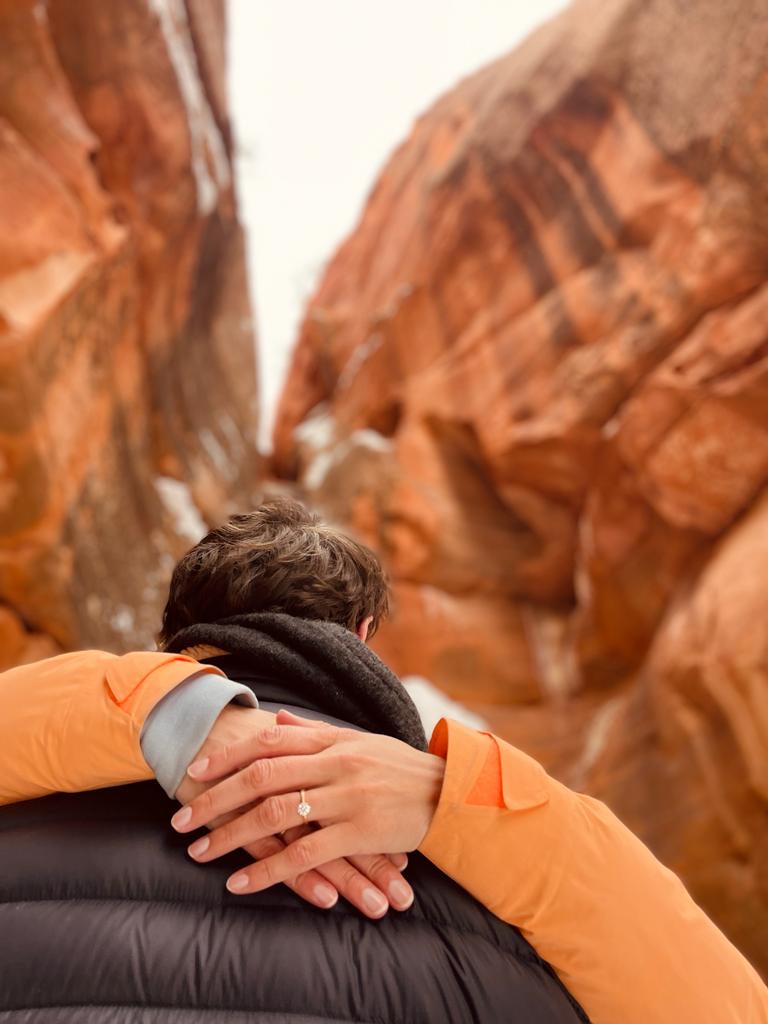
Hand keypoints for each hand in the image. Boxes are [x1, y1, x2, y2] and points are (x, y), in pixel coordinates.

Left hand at [171, 709, 445, 896]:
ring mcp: (348, 796)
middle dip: (216, 797)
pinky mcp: (360, 831)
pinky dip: (268, 869)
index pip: (268, 741)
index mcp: (332, 739)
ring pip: (277, 813)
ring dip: (231, 835)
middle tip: (180, 818)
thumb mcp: (358, 740)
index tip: (195, 770)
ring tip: (199, 852)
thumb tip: (273, 718)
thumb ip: (313, 731)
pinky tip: (241, 883)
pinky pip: (305, 853)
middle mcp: (336, 762)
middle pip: (262, 776)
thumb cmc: (400, 768)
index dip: (228, 755)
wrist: (450, 793)